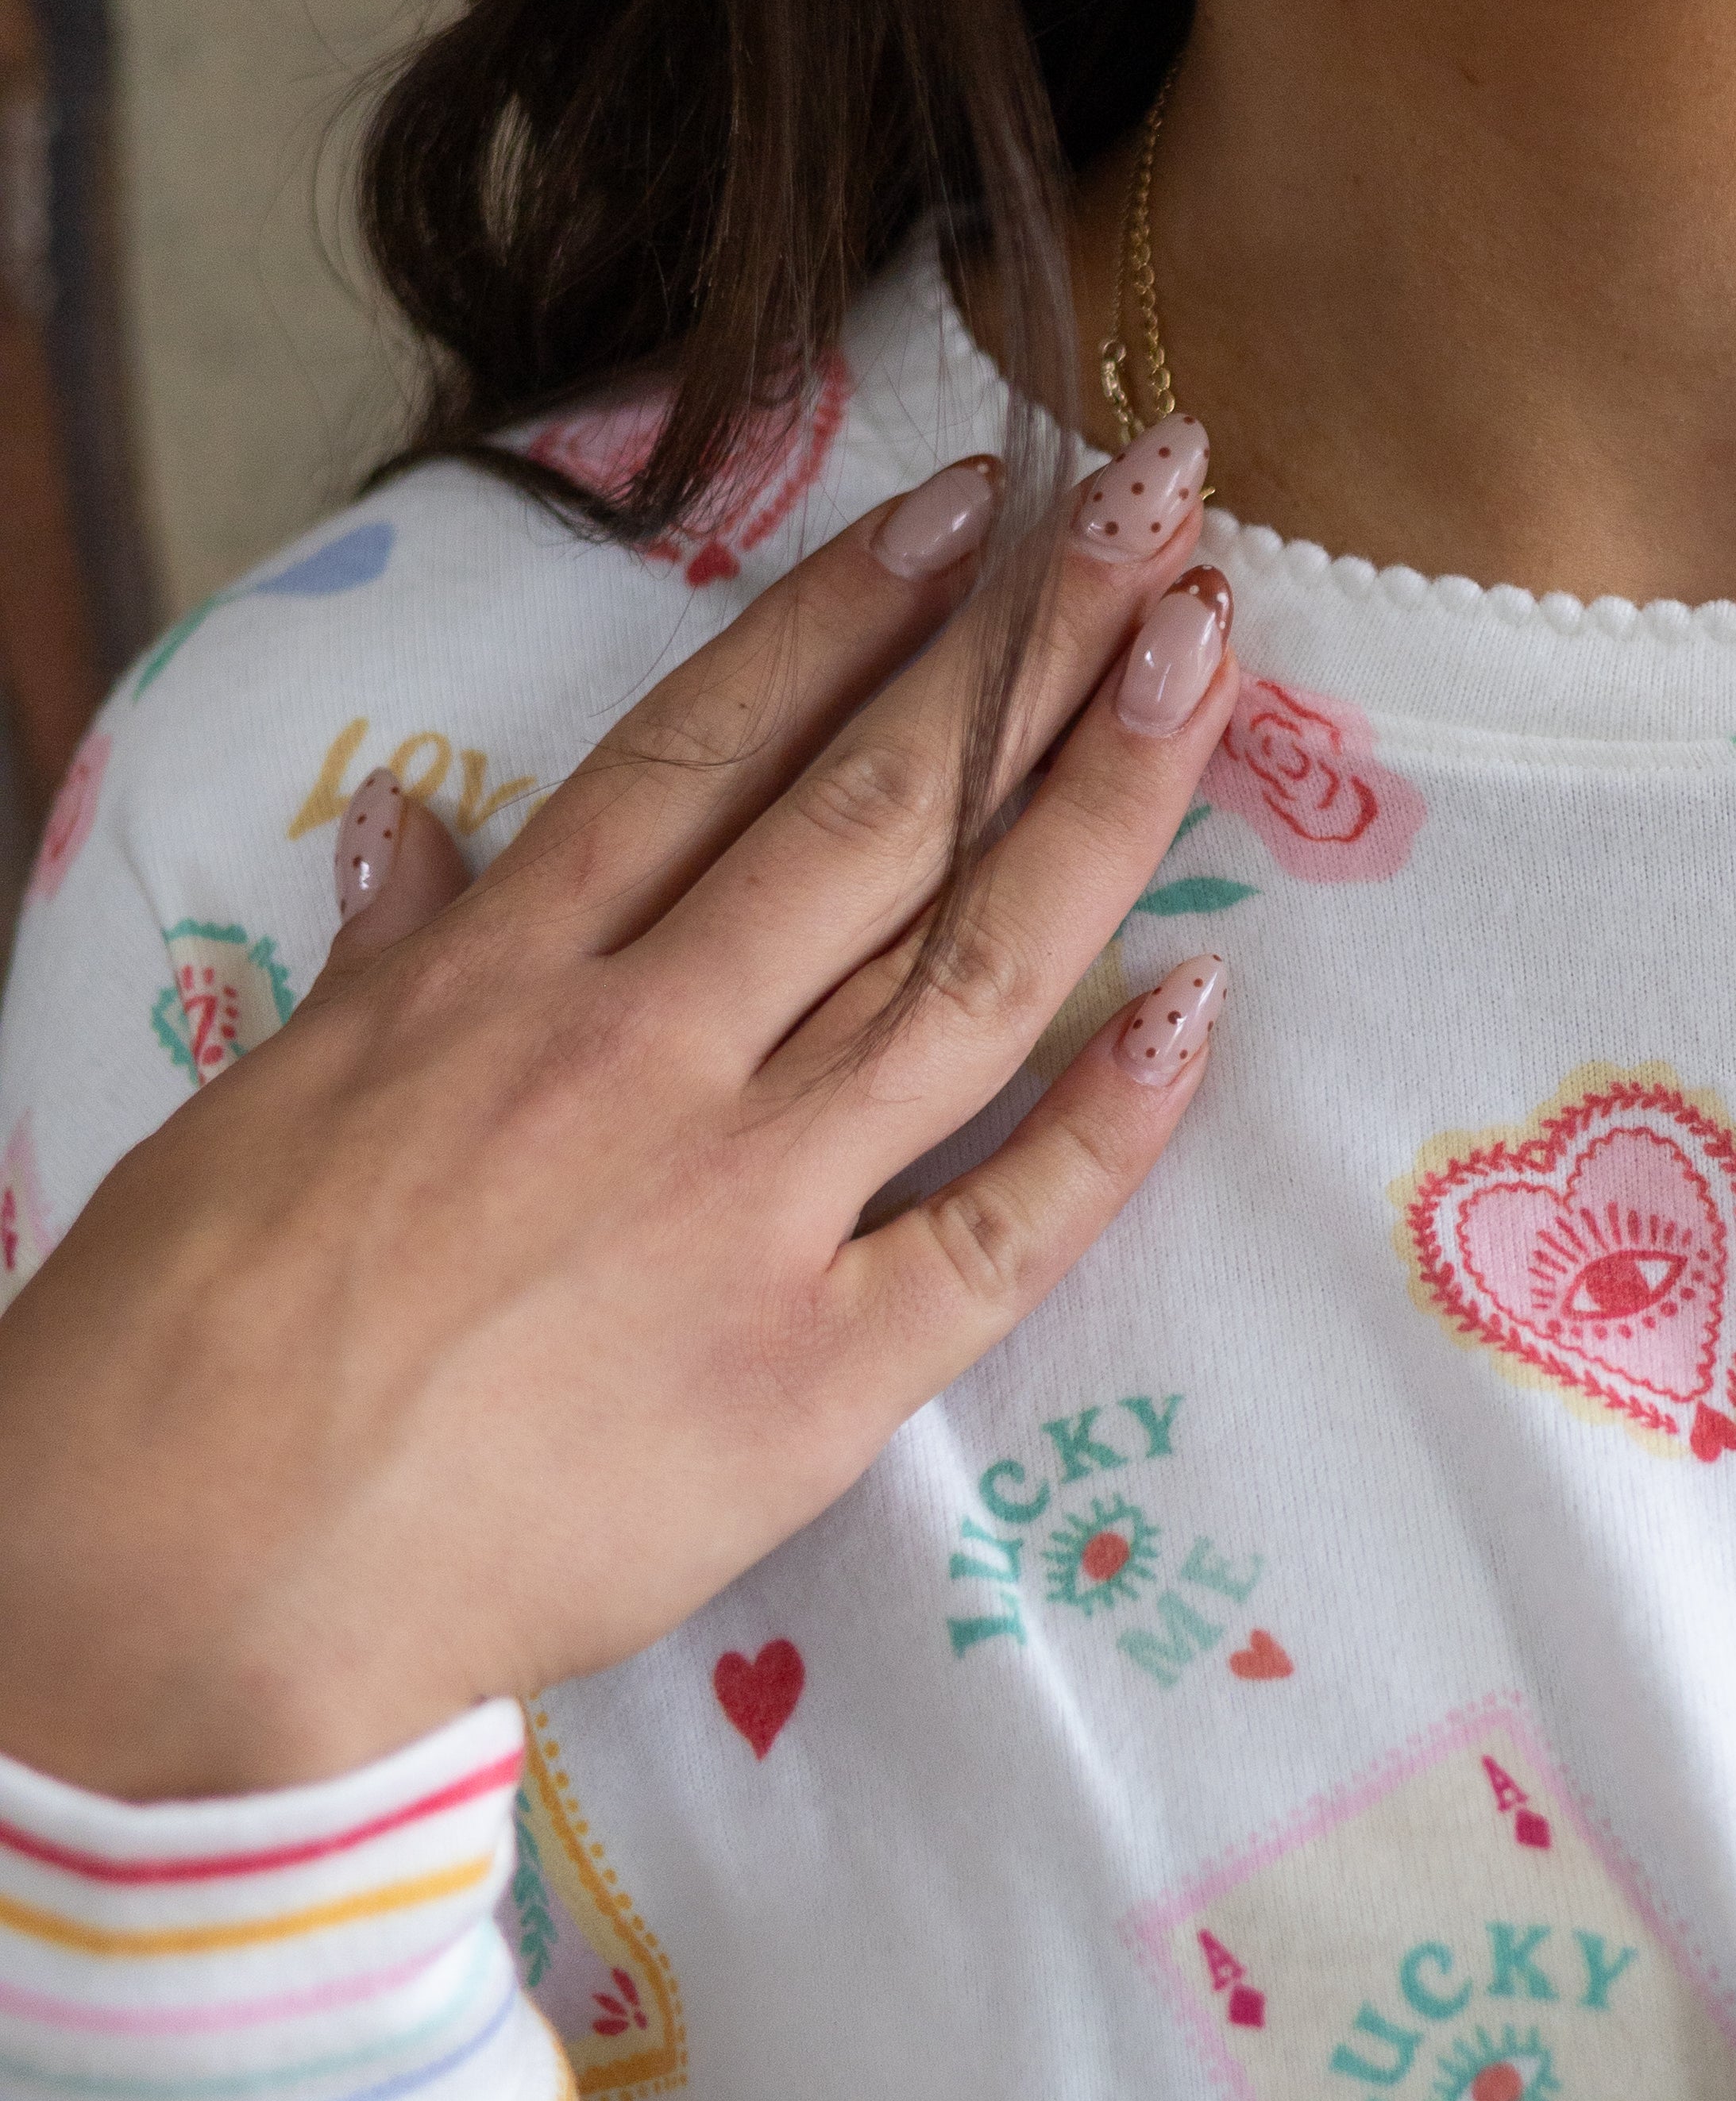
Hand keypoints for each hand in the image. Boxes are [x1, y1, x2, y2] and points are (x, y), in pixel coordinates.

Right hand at [0, 423, 1236, 1799]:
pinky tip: (1203, 1002)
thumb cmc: (181, 1349)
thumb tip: (415, 834)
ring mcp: (744, 1207)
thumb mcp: (264, 1099)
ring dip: (1102, 803)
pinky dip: (1111, 1121)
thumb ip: (386, 961)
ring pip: (966, 968)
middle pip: (880, 811)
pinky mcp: (812, 1375)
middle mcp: (647, 1053)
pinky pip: (1000, 1231)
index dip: (859, 608)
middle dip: (1031, 646)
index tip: (980, 501)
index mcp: (505, 977)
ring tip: (1208, 658)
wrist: (162, 1599)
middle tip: (1165, 507)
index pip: (717, 744)